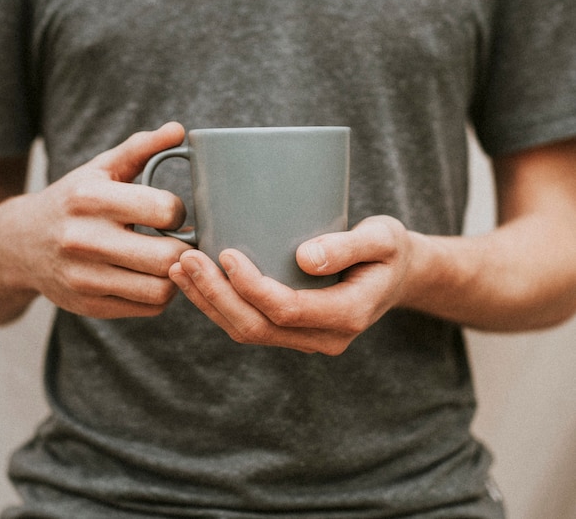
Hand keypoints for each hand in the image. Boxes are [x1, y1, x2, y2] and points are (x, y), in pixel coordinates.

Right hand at [5, 122, 192, 318]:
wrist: (20, 243)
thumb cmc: (73, 200)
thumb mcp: (101, 169)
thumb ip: (140, 147)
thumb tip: (179, 129)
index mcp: (90, 198)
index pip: (165, 210)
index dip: (179, 212)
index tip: (171, 212)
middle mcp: (84, 240)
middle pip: (168, 256)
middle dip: (185, 247)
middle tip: (181, 240)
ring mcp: (84, 278)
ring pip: (161, 289)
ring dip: (176, 274)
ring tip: (169, 258)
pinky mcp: (89, 306)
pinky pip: (148, 308)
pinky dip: (160, 293)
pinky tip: (151, 275)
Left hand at [168, 216, 413, 354]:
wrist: (397, 273)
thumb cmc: (389, 249)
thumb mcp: (383, 238)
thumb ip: (348, 246)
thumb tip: (305, 257)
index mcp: (347, 315)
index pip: (287, 310)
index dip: (250, 286)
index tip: (225, 252)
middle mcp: (324, 337)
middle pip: (257, 327)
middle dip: (216, 295)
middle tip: (186, 260)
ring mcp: (306, 338)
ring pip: (247, 331)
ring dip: (209, 303)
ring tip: (180, 269)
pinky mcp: (292, 329)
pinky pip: (250, 325)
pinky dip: (219, 304)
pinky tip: (197, 280)